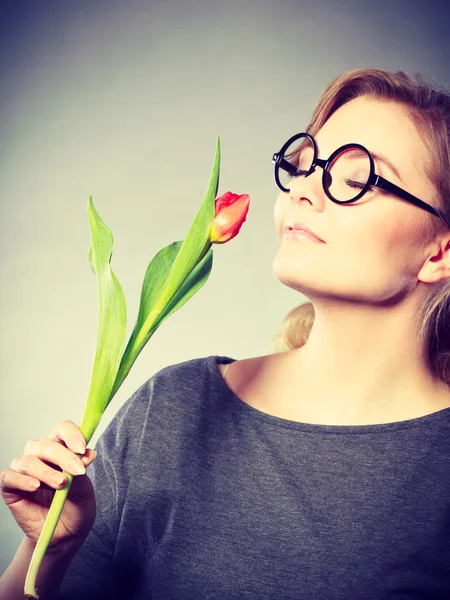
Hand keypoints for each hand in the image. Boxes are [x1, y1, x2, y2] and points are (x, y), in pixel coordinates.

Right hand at [0, 421, 96, 550]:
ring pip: (28, 460)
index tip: (82, 448)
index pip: (62, 429)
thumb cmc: (76, 505)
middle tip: (76, 472)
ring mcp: (24, 470)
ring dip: (46, 471)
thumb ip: (82, 468)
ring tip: (60, 484)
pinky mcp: (10, 487)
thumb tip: (88, 452)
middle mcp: (40, 455)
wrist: (65, 534)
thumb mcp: (85, 487)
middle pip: (45, 444)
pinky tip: (35, 487)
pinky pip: (9, 476)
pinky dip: (22, 480)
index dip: (71, 435)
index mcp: (60, 447)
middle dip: (63, 457)